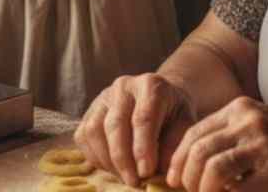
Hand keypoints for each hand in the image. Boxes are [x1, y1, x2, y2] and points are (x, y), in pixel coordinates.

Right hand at [74, 73, 196, 187]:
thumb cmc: (173, 115)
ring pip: (95, 130)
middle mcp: (123, 86)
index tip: (147, 173)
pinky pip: (83, 136)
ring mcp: (103, 97)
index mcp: (151, 85)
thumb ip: (175, 145)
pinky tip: (112, 168)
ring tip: (124, 177)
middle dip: (124, 159)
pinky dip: (95, 157)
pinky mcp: (90, 110)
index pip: (143, 117)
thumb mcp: (184, 126)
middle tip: (135, 182)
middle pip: (116, 124)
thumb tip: (162, 172)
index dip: (143, 148)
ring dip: (108, 160)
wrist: (159, 99)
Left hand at [167, 98, 267, 191]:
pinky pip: (239, 186)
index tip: (174, 178)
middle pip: (198, 151)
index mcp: (239, 109)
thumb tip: (194, 164)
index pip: (194, 133)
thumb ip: (230, 137)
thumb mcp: (258, 123)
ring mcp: (262, 144)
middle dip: (186, 177)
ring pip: (213, 169)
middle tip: (188, 191)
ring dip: (202, 189)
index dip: (178, 159)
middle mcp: (247, 121)